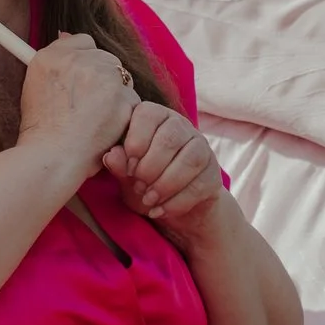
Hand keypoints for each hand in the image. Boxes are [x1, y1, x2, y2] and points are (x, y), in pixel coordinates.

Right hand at [17, 33, 138, 170]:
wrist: (52, 155)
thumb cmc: (41, 132)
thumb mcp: (33, 88)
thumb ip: (55, 64)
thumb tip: (66, 36)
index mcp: (51, 56)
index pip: (82, 42)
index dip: (86, 62)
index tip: (84, 79)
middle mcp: (76, 58)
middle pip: (106, 58)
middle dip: (104, 79)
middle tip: (91, 107)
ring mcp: (101, 74)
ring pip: (122, 78)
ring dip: (116, 96)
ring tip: (97, 121)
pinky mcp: (122, 94)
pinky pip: (132, 100)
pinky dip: (125, 114)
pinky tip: (108, 129)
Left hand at [102, 102, 222, 238]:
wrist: (172, 206)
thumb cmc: (143, 182)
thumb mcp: (126, 176)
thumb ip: (119, 165)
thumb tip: (111, 156)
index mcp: (156, 118)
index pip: (148, 115)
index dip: (136, 142)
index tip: (128, 168)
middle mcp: (182, 127)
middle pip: (170, 138)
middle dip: (150, 167)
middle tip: (138, 186)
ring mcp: (202, 149)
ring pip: (190, 159)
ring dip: (165, 184)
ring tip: (148, 200)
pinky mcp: (214, 174)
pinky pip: (200, 184)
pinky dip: (177, 201)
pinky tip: (160, 210)